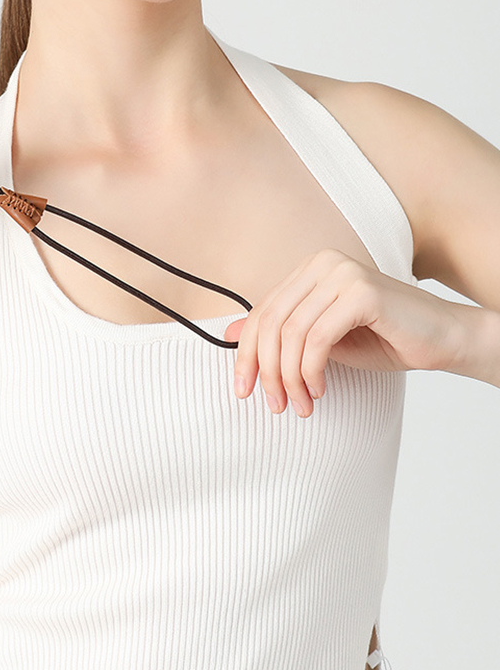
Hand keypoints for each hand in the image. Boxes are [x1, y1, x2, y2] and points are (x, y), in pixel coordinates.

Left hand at [224, 248, 466, 417]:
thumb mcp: (318, 340)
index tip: (242, 390)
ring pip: (291, 333)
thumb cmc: (381, 338)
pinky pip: (317, 338)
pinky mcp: (361, 292)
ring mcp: (342, 273)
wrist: (440, 339)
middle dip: (265, 370)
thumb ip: (279, 334)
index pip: (262, 313)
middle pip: (270, 323)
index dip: (245, 354)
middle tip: (272, 405)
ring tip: (299, 405)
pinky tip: (319, 389)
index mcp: (307, 271)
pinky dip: (311, 370)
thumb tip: (228, 333)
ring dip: (289, 377)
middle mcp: (321, 264)